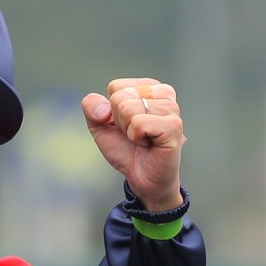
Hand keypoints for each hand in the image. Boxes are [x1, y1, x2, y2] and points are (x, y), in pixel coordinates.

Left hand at [82, 78, 185, 212]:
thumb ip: (92, 108)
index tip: (127, 125)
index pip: (115, 87)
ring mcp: (171, 108)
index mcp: (149, 87)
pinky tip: (150, 144)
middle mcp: (164, 93)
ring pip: (128, 109)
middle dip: (120, 122)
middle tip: (136, 135)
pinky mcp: (174, 126)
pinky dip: (136, 138)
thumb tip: (103, 110)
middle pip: (120, 97)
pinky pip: (138, 124)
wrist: (142, 178)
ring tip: (144, 139)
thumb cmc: (126, 150)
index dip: (112, 111)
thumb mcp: (101, 126)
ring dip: (129, 131)